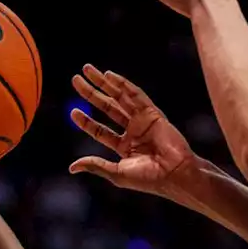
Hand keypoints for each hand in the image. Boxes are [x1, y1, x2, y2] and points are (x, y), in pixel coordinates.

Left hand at [68, 65, 197, 199]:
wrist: (175, 173)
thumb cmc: (149, 178)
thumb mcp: (117, 173)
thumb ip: (96, 165)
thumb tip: (72, 167)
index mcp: (124, 147)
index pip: (101, 130)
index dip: (86, 121)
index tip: (73, 111)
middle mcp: (133, 131)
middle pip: (107, 108)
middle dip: (91, 93)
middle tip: (75, 80)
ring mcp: (143, 121)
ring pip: (119, 98)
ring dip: (103, 83)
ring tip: (87, 69)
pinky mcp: (153, 113)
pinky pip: (136, 95)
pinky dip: (123, 85)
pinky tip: (109, 76)